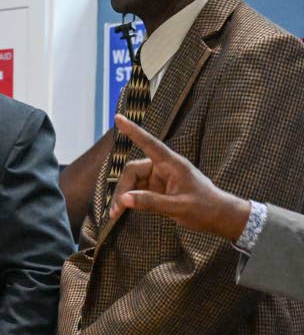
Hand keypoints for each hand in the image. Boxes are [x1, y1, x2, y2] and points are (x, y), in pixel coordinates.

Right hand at [109, 114, 250, 240]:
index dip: (133, 131)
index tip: (119, 118)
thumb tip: (124, 199)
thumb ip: (151, 202)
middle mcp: (163, 168)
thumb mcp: (178, 207)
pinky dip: (129, 201)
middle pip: (132, 170)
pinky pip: (137, 191)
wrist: (219, 216)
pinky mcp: (157, 189)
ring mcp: (159, 178)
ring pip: (132, 182)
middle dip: (122, 189)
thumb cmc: (204, 208)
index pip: (149, 143)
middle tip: (115, 210)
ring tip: (116, 214)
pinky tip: (123, 213)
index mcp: (172, 164)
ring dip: (123, 197)